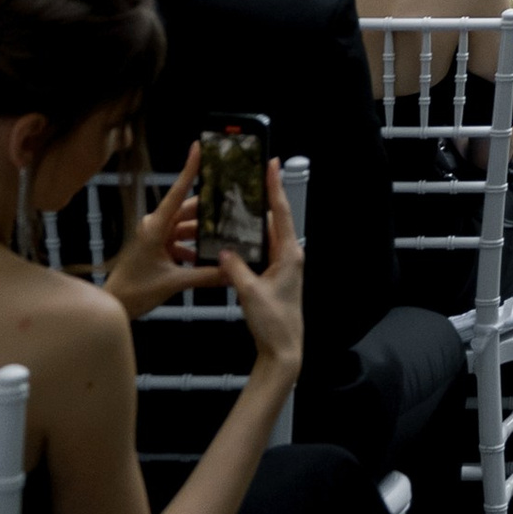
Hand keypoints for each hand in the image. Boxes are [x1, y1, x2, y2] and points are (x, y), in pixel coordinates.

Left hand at [105, 145, 221, 323]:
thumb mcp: (173, 283)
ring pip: (185, 226)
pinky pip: (180, 240)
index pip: (177, 192)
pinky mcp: (157, 248)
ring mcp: (155, 237)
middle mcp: (156, 226)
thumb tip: (232, 272)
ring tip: (227, 234)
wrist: (114, 305)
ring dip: (202, 232)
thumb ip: (205, 276)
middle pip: (187, 210)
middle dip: (209, 210)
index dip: (189, 169)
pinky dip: (193, 246)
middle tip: (234, 205)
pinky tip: (209, 255)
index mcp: (156, 226)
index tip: (199, 146)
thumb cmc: (136, 290)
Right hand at [219, 161, 305, 393]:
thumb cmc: (273, 322)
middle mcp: (289, 256)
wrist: (283, 350)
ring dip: (251, 226)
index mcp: (289, 254)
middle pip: (272, 222)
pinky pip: (261, 253)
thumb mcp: (250, 293)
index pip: (280, 213)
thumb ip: (235, 268)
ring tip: (234, 208)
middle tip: (244, 183)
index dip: (275, 187)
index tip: (272, 163)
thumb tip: (223, 249)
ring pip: (265, 238)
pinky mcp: (274, 277)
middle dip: (259, 203)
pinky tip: (233, 242)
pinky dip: (249, 245)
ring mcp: (282, 266)